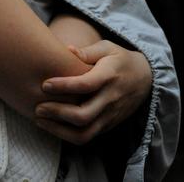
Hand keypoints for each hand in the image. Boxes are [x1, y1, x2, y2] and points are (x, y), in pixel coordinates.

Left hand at [34, 40, 151, 144]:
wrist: (145, 79)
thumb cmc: (119, 59)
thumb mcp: (107, 48)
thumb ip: (86, 51)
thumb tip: (66, 49)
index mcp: (109, 75)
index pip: (86, 85)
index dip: (64, 86)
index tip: (44, 84)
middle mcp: (110, 99)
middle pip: (83, 115)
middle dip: (57, 113)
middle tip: (38, 106)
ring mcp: (110, 116)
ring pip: (84, 133)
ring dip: (59, 130)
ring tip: (39, 119)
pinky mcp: (108, 125)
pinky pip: (87, 136)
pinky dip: (67, 135)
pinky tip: (51, 125)